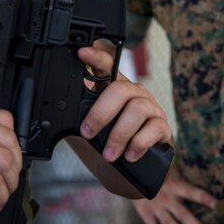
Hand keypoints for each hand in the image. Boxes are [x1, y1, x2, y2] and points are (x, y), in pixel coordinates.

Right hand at [0, 101, 21, 222]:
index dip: (14, 144)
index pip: (4, 119)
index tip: (10, 162)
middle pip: (8, 140)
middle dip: (15, 166)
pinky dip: (0, 196)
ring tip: (1, 194)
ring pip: (4, 160)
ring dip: (9, 184)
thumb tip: (12, 142)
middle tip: (9, 182)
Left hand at [76, 44, 171, 162]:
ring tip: (108, 154)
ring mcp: (150, 108)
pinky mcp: (162, 126)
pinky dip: (138, 144)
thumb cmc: (109, 142)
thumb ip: (81, 119)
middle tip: (87, 133)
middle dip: (100, 114)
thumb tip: (60, 119)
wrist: (131, 169)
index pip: (107, 67)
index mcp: (115, 89)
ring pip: (136, 110)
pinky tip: (129, 155)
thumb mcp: (93, 128)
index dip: (96, 59)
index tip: (82, 54)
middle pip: (120, 90)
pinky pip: (153, 129)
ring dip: (118, 135)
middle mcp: (135, 94)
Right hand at [132, 168, 215, 223]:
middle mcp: (165, 197)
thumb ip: (179, 164)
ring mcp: (155, 207)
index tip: (216, 204)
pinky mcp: (145, 214)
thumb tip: (195, 155)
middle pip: (182, 214)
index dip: (202, 197)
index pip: (190, 191)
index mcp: (173, 183)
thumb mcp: (166, 160)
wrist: (127, 168)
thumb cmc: (153, 163)